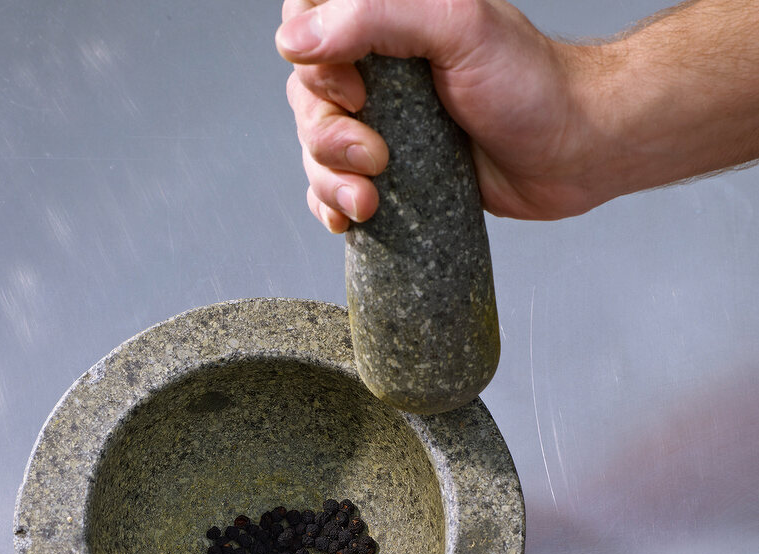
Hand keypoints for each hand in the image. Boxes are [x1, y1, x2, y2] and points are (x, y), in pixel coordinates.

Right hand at [277, 0, 758, 232]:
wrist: (571, 153)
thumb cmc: (529, 83)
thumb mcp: (457, 25)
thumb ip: (376, 15)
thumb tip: (296, 37)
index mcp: (388, 18)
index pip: (307, 23)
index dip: (314, 63)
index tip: (356, 91)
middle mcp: (379, 68)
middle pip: (306, 97)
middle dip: (327, 136)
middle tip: (375, 154)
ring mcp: (383, 123)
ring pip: (316, 148)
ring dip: (330, 179)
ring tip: (372, 199)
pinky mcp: (392, 173)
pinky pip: (335, 188)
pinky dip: (332, 206)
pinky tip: (351, 218)